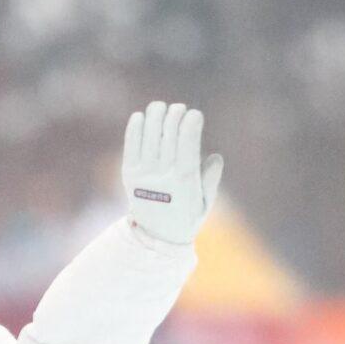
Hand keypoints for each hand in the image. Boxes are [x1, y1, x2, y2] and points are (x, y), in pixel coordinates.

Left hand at [121, 101, 222, 245]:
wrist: (155, 237)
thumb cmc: (186, 216)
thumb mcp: (205, 202)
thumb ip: (211, 179)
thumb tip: (215, 157)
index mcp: (184, 183)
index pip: (187, 146)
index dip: (191, 125)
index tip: (195, 113)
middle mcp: (162, 177)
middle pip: (168, 137)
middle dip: (174, 116)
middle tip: (179, 109)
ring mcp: (143, 175)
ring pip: (149, 137)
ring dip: (154, 117)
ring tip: (160, 106)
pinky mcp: (128, 174)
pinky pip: (130, 146)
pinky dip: (135, 129)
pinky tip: (141, 116)